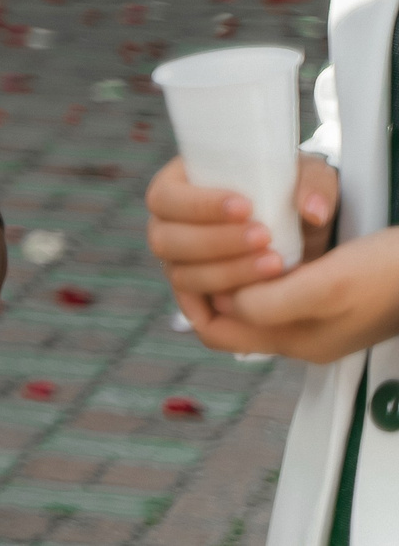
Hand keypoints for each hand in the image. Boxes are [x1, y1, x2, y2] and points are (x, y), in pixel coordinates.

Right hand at [146, 153, 338, 313]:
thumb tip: (312, 210)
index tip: (246, 208)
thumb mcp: (308, 177)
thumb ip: (313, 184)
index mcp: (178, 185)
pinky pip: (196, 310)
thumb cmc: (292, 195)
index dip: (198, 205)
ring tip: (274, 264)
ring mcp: (180, 263)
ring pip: (182, 276)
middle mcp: (169, 226)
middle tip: (263, 238)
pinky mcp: (198, 295)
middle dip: (213, 242)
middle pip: (165, 240)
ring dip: (225, 273)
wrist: (305, 234)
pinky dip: (221, 308)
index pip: (165, 197)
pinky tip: (256, 301)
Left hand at [186, 226, 398, 362]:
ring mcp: (316, 314)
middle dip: (210, 277)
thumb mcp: (329, 285)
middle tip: (211, 241)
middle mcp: (301, 334)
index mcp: (297, 341)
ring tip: (237, 236)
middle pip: (227, 315)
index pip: (216, 332)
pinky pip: (277, 281)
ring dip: (235, 266)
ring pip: (250, 295)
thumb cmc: (393, 273)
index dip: (196, 296)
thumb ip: (273, 302)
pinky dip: (261, 259)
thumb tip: (228, 302)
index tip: (196, 256)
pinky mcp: (330, 291)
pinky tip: (267, 234)